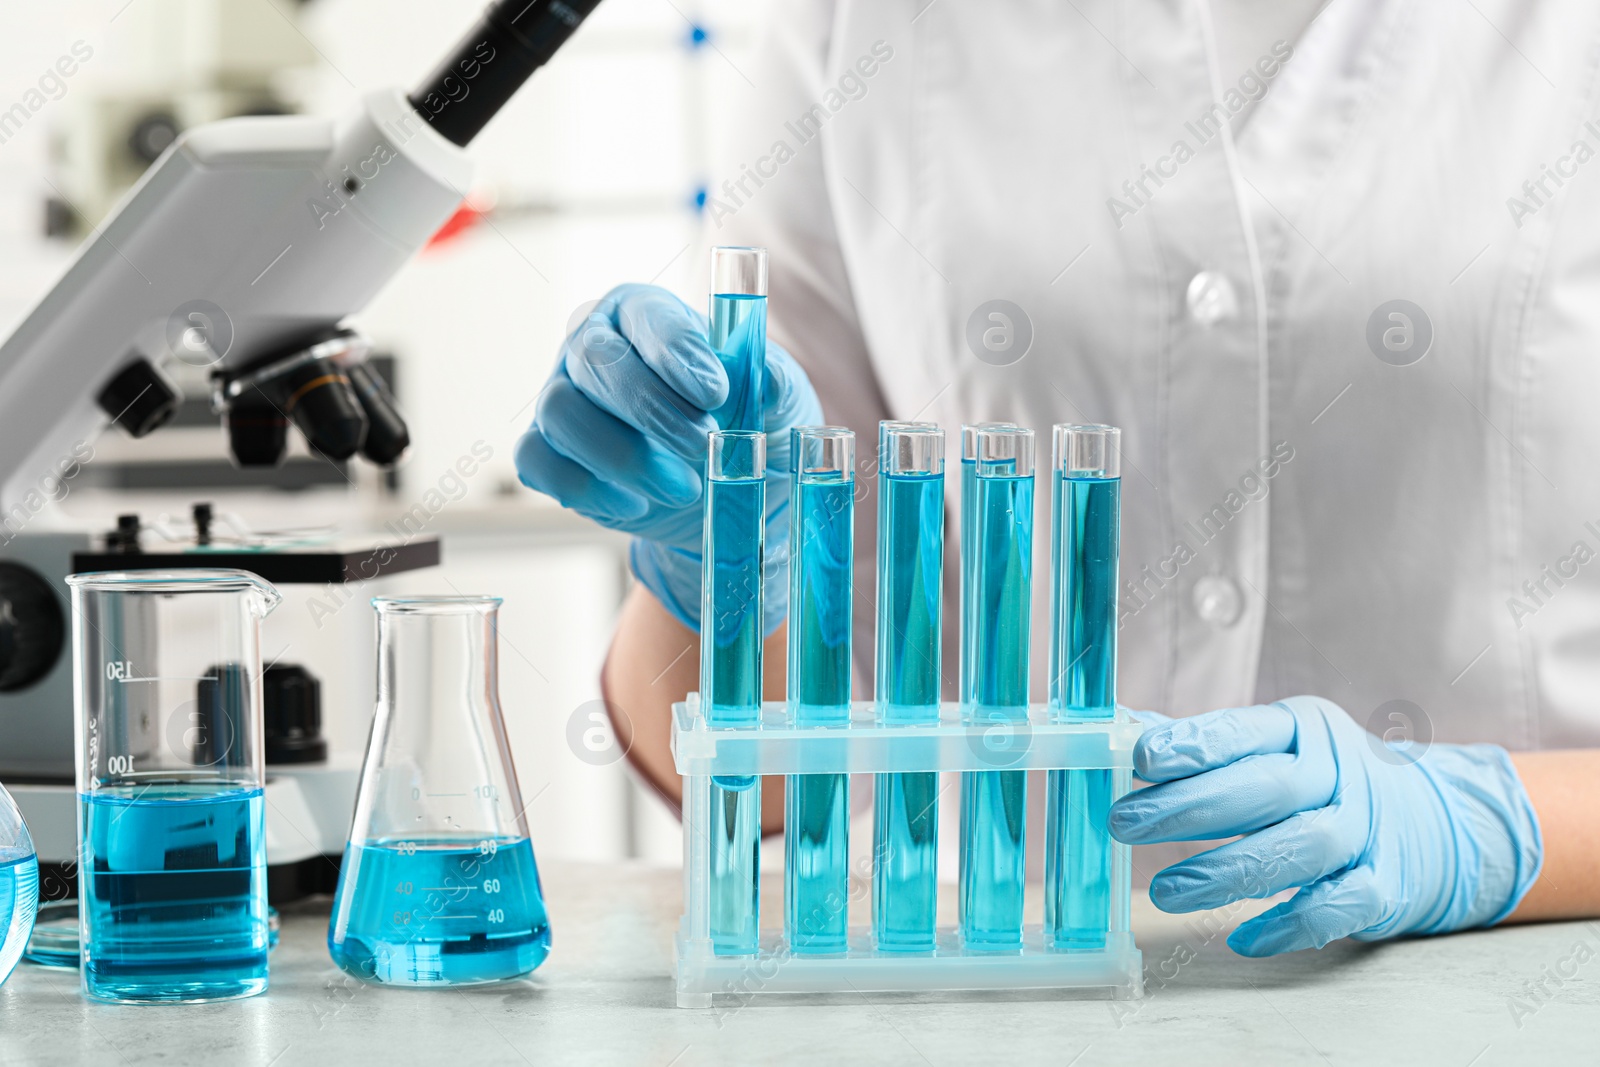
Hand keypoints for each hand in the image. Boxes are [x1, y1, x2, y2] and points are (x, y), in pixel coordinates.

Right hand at [514, 283, 820, 632]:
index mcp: (646, 313)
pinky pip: (537, 463)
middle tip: (702, 446)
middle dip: (650, 408)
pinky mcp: (548, 451)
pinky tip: (636, 505)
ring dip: (622, 457)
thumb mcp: (778, 400)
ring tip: (683, 488)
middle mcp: (594, 346)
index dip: (676, 352)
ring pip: (560, 413)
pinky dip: (586, 488)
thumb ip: (774, 383)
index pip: (646, 314)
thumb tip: (765, 380)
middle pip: (594, 360)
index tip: (715, 394)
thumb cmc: (749, 422)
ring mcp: (563, 397)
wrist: (729, 487)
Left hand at [1108, 696, 1542, 955]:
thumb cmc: (1320, 782)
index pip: (1244, 731)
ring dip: (1227, 872)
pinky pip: (1337, 907)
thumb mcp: (1272, 747)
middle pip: (1264, 788)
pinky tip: (1241, 937)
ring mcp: (1365, 830)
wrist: (1432, 822)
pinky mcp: (1385, 885)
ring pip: (1298, 849)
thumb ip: (1199, 746)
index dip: (1193, 743)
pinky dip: (1290, 924)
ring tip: (1165, 892)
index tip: (1140, 757)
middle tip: (1124, 823)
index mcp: (1301, 730)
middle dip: (1189, 807)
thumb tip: (1118, 730)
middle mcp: (1337, 774)